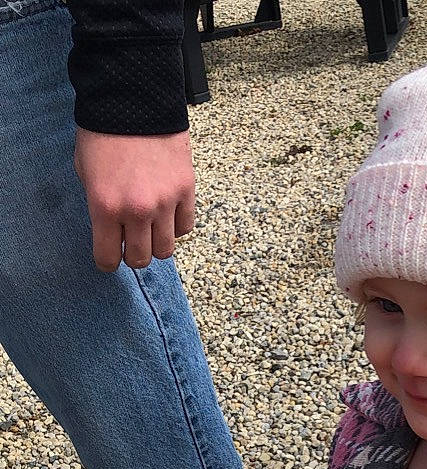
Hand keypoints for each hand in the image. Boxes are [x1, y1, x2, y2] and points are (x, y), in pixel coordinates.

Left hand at [74, 128, 195, 271]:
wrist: (133, 96)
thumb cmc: (104, 132)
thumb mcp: (86, 172)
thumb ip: (99, 205)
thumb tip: (112, 228)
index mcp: (105, 206)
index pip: (108, 259)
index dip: (108, 259)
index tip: (110, 252)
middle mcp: (136, 210)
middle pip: (140, 259)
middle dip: (133, 253)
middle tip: (131, 240)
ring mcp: (165, 201)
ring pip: (165, 249)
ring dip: (156, 242)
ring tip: (150, 226)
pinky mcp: (186, 189)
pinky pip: (184, 227)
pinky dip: (175, 225)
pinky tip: (167, 212)